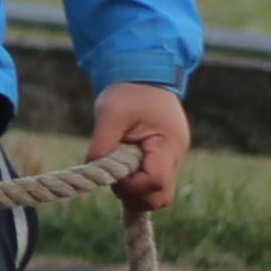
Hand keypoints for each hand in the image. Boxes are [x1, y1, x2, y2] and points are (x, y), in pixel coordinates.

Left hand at [88, 81, 191, 210]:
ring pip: (159, 194)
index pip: (155, 181)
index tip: (112, 173)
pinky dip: (137, 184)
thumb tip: (94, 171)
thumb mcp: (109, 113)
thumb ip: (101, 145)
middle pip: (161, 197)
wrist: (145, 73)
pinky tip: (122, 172)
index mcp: (167, 144)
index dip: (131, 186)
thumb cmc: (128, 91)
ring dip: (135, 191)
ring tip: (117, 171)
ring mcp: (172, 159)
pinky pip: (154, 183)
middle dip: (134, 195)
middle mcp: (176, 155)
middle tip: (113, 177)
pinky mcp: (164, 159)